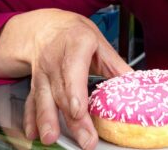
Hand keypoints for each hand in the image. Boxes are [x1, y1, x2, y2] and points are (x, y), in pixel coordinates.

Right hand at [0, 8, 131, 148]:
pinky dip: (31, 118)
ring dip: (47, 119)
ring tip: (51, 138)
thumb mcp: (100, 43)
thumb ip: (117, 67)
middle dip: (72, 118)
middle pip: (63, 91)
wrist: (47, 27)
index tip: (79, 110)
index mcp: (76, 43)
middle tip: (85, 138)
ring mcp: (42, 72)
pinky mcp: (35, 83)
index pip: (74, 68)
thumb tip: (137, 86)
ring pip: (44, 97)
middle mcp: (55, 58)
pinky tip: (33, 132)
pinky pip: (31, 101)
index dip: (75, 91)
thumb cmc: (75, 35)